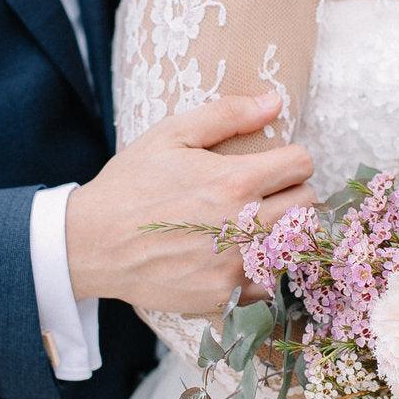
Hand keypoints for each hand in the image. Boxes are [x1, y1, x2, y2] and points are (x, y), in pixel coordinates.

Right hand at [66, 93, 315, 312]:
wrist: (92, 243)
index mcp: (235, 181)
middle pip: (307, 205)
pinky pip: (270, 283)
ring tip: (255, 224)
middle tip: (264, 194)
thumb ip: (227, 114)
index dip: (290, 159)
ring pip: (296, 245)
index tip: (273, 165)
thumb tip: (275, 102)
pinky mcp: (225, 296)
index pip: (302, 164)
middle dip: (292, 193)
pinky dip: (263, 270)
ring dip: (284, 232)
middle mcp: (244, 225)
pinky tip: (240, 257)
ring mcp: (236, 265)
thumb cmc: (130, 184)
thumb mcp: (171, 135)